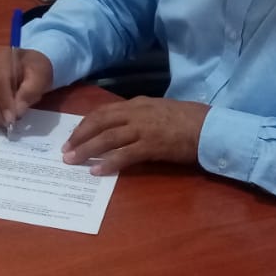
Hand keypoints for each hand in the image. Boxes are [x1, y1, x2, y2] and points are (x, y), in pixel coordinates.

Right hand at [0, 46, 54, 127]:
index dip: (4, 101)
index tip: (12, 118)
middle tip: (8, 125)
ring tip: (6, 123)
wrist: (31, 65)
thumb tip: (17, 111)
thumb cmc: (36, 69)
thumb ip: (30, 91)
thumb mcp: (40, 76)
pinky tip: (0, 119)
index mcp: (1, 55)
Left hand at [62, 98, 210, 174]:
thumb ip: (140, 115)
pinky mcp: (152, 145)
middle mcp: (136, 113)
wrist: (210, 127)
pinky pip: (125, 155)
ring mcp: (143, 129)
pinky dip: (109, 163)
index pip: (103, 112)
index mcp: (137, 104)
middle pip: (99, 123)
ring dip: (87, 150)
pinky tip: (97, 171)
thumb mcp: (159, 110)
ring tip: (72, 161)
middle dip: (79, 136)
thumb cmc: (188, 119)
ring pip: (108, 138)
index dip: (85, 124)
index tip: (73, 136)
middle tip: (65, 150)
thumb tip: (121, 126)